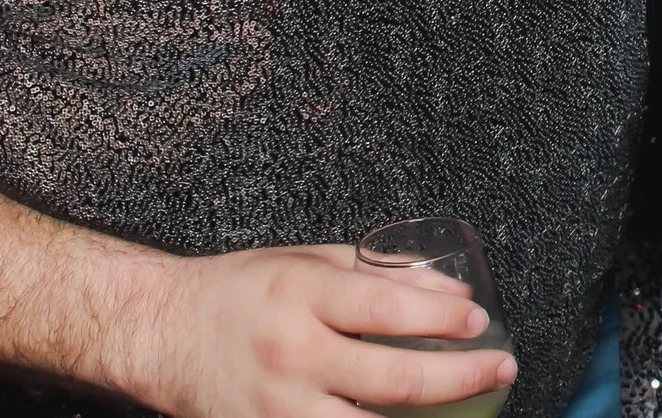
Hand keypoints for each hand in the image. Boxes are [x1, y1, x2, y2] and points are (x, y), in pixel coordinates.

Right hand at [121, 245, 515, 417]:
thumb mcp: (303, 260)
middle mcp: (292, 353)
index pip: (388, 308)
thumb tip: (447, 291)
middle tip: (501, 367)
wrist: (160, 332)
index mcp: (302, 294)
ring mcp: (278, 407)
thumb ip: (372, 273)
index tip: (479, 322)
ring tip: (471, 408)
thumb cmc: (239, 291)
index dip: (443, 318)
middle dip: (461, 377)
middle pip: (394, 378)